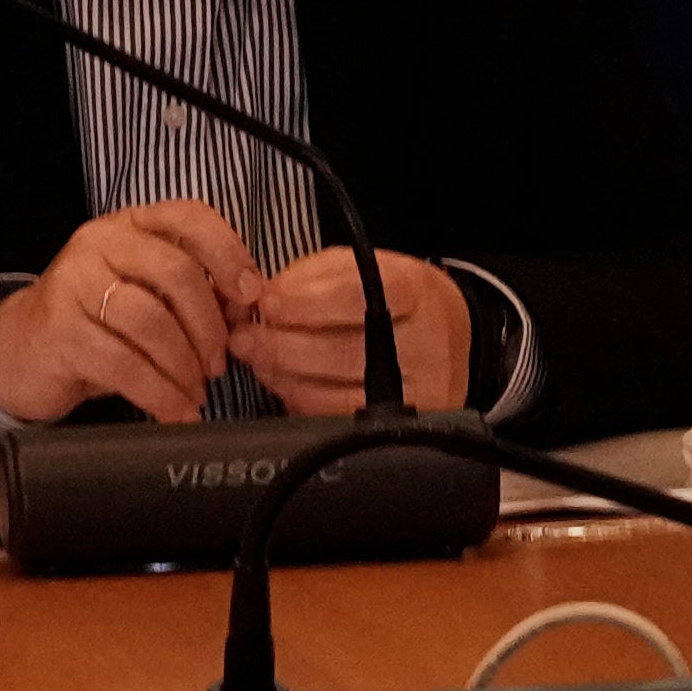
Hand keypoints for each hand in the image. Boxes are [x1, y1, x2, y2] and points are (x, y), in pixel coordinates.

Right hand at [0, 199, 261, 427]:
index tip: (250, 297)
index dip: (229, 254)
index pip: (189, 217)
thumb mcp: (142, 296)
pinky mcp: (60, 330)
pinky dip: (160, 393)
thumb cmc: (93, 324)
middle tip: (218, 364)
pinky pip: (124, 362)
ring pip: (151, 319)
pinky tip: (174, 410)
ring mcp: (74, 283)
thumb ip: (188, 294)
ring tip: (195, 392)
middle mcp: (99, 243)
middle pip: (176, 272)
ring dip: (184, 365)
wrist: (19, 351)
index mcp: (129, 226)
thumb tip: (243, 312)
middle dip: (209, 326)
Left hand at [231, 249, 471, 420]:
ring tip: (257, 362)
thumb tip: (262, 304)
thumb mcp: (359, 265)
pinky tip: (284, 385)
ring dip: (287, 379)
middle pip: (346, 353)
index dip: (305, 303)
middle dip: (283, 347)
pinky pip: (344, 420)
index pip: (355, 298)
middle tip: (244, 340)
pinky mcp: (409, 424)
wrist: (447, 332)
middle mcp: (424, 344)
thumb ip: (310, 279)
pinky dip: (306, 404)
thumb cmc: (394, 296)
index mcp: (413, 292)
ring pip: (342, 395)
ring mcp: (421, 391)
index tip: (267, 303)